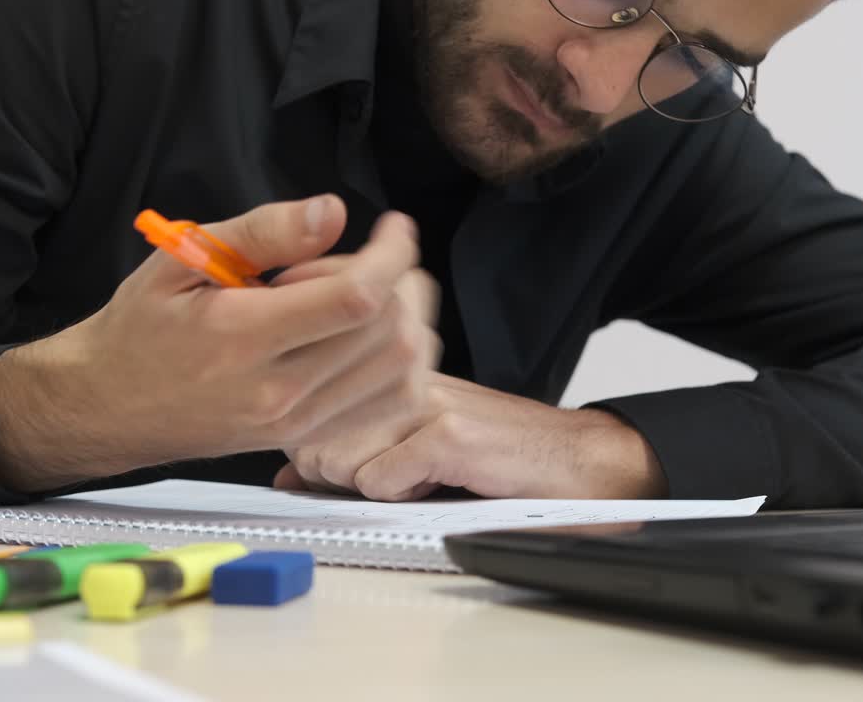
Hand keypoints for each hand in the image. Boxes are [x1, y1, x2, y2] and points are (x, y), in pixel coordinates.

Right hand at [0, 196, 440, 491]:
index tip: (394, 227)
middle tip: (354, 260)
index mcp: (243, 338)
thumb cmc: (139, 329)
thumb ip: (262, 232)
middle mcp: (278, 391)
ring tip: (356, 295)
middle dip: (394, 282)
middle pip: (386, 333)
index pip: (356, 298)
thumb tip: (333, 212)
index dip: (390, 255)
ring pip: (396, 371)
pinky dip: (393, 362)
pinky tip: (363, 334)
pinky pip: (381, 403)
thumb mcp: (180, 258)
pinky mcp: (303, 437)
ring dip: (399, 321)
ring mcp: (295, 422)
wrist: (105, 407)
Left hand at [275, 373, 667, 499]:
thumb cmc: (497, 455)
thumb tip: (288, 475)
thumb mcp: (413, 446)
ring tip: (415, 476)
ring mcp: (425, 400)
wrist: (574, 463)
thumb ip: (349, 449)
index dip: (311, 440)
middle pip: (311, 436)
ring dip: (370, 485)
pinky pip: (378, 482)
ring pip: (338, 460)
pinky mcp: (448, 434)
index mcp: (391, 365)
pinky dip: (400, 497)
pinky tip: (434, 484)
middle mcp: (402, 372)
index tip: (336, 455)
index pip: (308, 395)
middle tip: (387, 472)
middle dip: (336, 472)